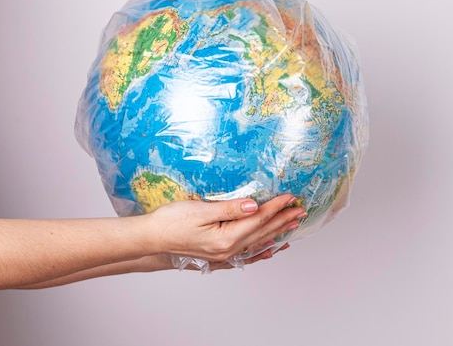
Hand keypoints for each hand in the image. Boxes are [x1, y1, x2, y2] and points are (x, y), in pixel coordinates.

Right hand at [147, 194, 304, 261]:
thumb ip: (231, 209)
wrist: (151, 238)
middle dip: (283, 219)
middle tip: (301, 210)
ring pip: (257, 243)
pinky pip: (246, 255)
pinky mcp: (218, 256)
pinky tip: (270, 250)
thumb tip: (255, 205)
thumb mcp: (201, 210)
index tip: (290, 197)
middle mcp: (228, 250)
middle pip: (262, 232)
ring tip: (293, 225)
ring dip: (277, 233)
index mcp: (226, 238)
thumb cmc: (171, 221)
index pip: (258, 219)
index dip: (276, 206)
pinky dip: (261, 252)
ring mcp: (224, 255)